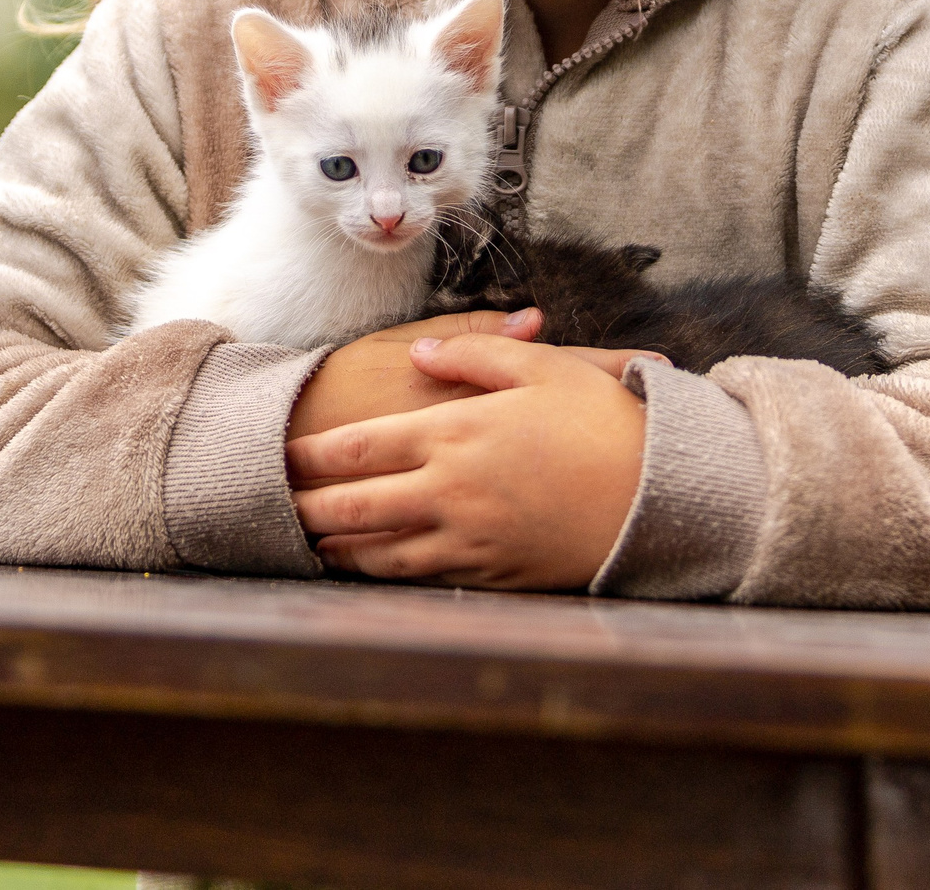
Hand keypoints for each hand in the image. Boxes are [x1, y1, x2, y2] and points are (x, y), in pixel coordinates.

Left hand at [286, 333, 659, 590]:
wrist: (657, 495)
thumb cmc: (600, 423)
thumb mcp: (539, 369)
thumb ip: (470, 356)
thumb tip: (420, 352)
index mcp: (452, 435)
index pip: (356, 449)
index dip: (309, 455)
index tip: (280, 454)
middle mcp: (449, 492)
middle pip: (352, 508)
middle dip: (305, 509)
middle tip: (272, 506)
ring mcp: (468, 539)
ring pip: (379, 552)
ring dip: (336, 547)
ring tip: (307, 542)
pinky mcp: (492, 573)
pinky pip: (421, 578)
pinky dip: (383, 575)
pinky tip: (369, 569)